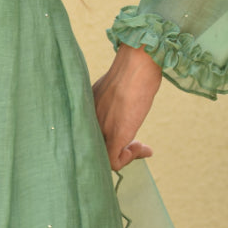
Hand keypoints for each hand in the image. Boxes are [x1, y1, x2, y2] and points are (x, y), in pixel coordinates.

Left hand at [92, 43, 161, 170]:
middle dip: (118, 150)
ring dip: (127, 156)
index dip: (106, 140)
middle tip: (136, 145)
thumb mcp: (112, 91)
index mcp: (85, 111)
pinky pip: (114, 162)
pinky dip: (130, 159)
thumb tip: (121, 112)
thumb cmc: (130, 72)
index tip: (126, 136)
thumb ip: (110, 104)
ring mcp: (101, 128)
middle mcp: (88, 121)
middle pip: (95, 148)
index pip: (88, 136)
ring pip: (104, 158)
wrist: (137, 65)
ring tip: (141, 146)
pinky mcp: (116, 134)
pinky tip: (142, 147)